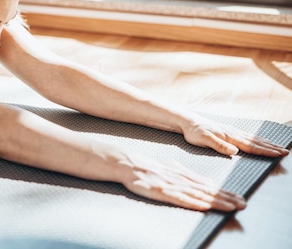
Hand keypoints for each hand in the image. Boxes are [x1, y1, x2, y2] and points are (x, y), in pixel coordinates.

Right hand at [120, 154, 245, 210]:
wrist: (129, 164)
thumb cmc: (148, 167)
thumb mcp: (172, 168)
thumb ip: (188, 177)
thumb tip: (207, 184)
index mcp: (184, 173)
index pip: (208, 185)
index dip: (225, 192)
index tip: (239, 198)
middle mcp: (181, 179)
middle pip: (207, 190)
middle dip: (227, 198)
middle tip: (243, 203)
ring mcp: (172, 185)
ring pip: (198, 194)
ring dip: (217, 201)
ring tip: (232, 207)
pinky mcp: (162, 191)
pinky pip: (181, 198)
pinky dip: (195, 202)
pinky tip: (206, 206)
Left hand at [181, 115, 289, 156]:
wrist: (188, 122)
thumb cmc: (194, 132)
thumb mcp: (204, 140)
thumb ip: (219, 146)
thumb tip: (235, 151)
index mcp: (229, 136)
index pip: (250, 146)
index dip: (265, 151)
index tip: (277, 155)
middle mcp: (233, 133)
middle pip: (256, 142)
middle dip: (271, 148)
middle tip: (285, 152)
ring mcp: (232, 131)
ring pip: (253, 138)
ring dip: (267, 143)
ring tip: (279, 147)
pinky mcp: (229, 131)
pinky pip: (248, 136)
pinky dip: (258, 139)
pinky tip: (261, 141)